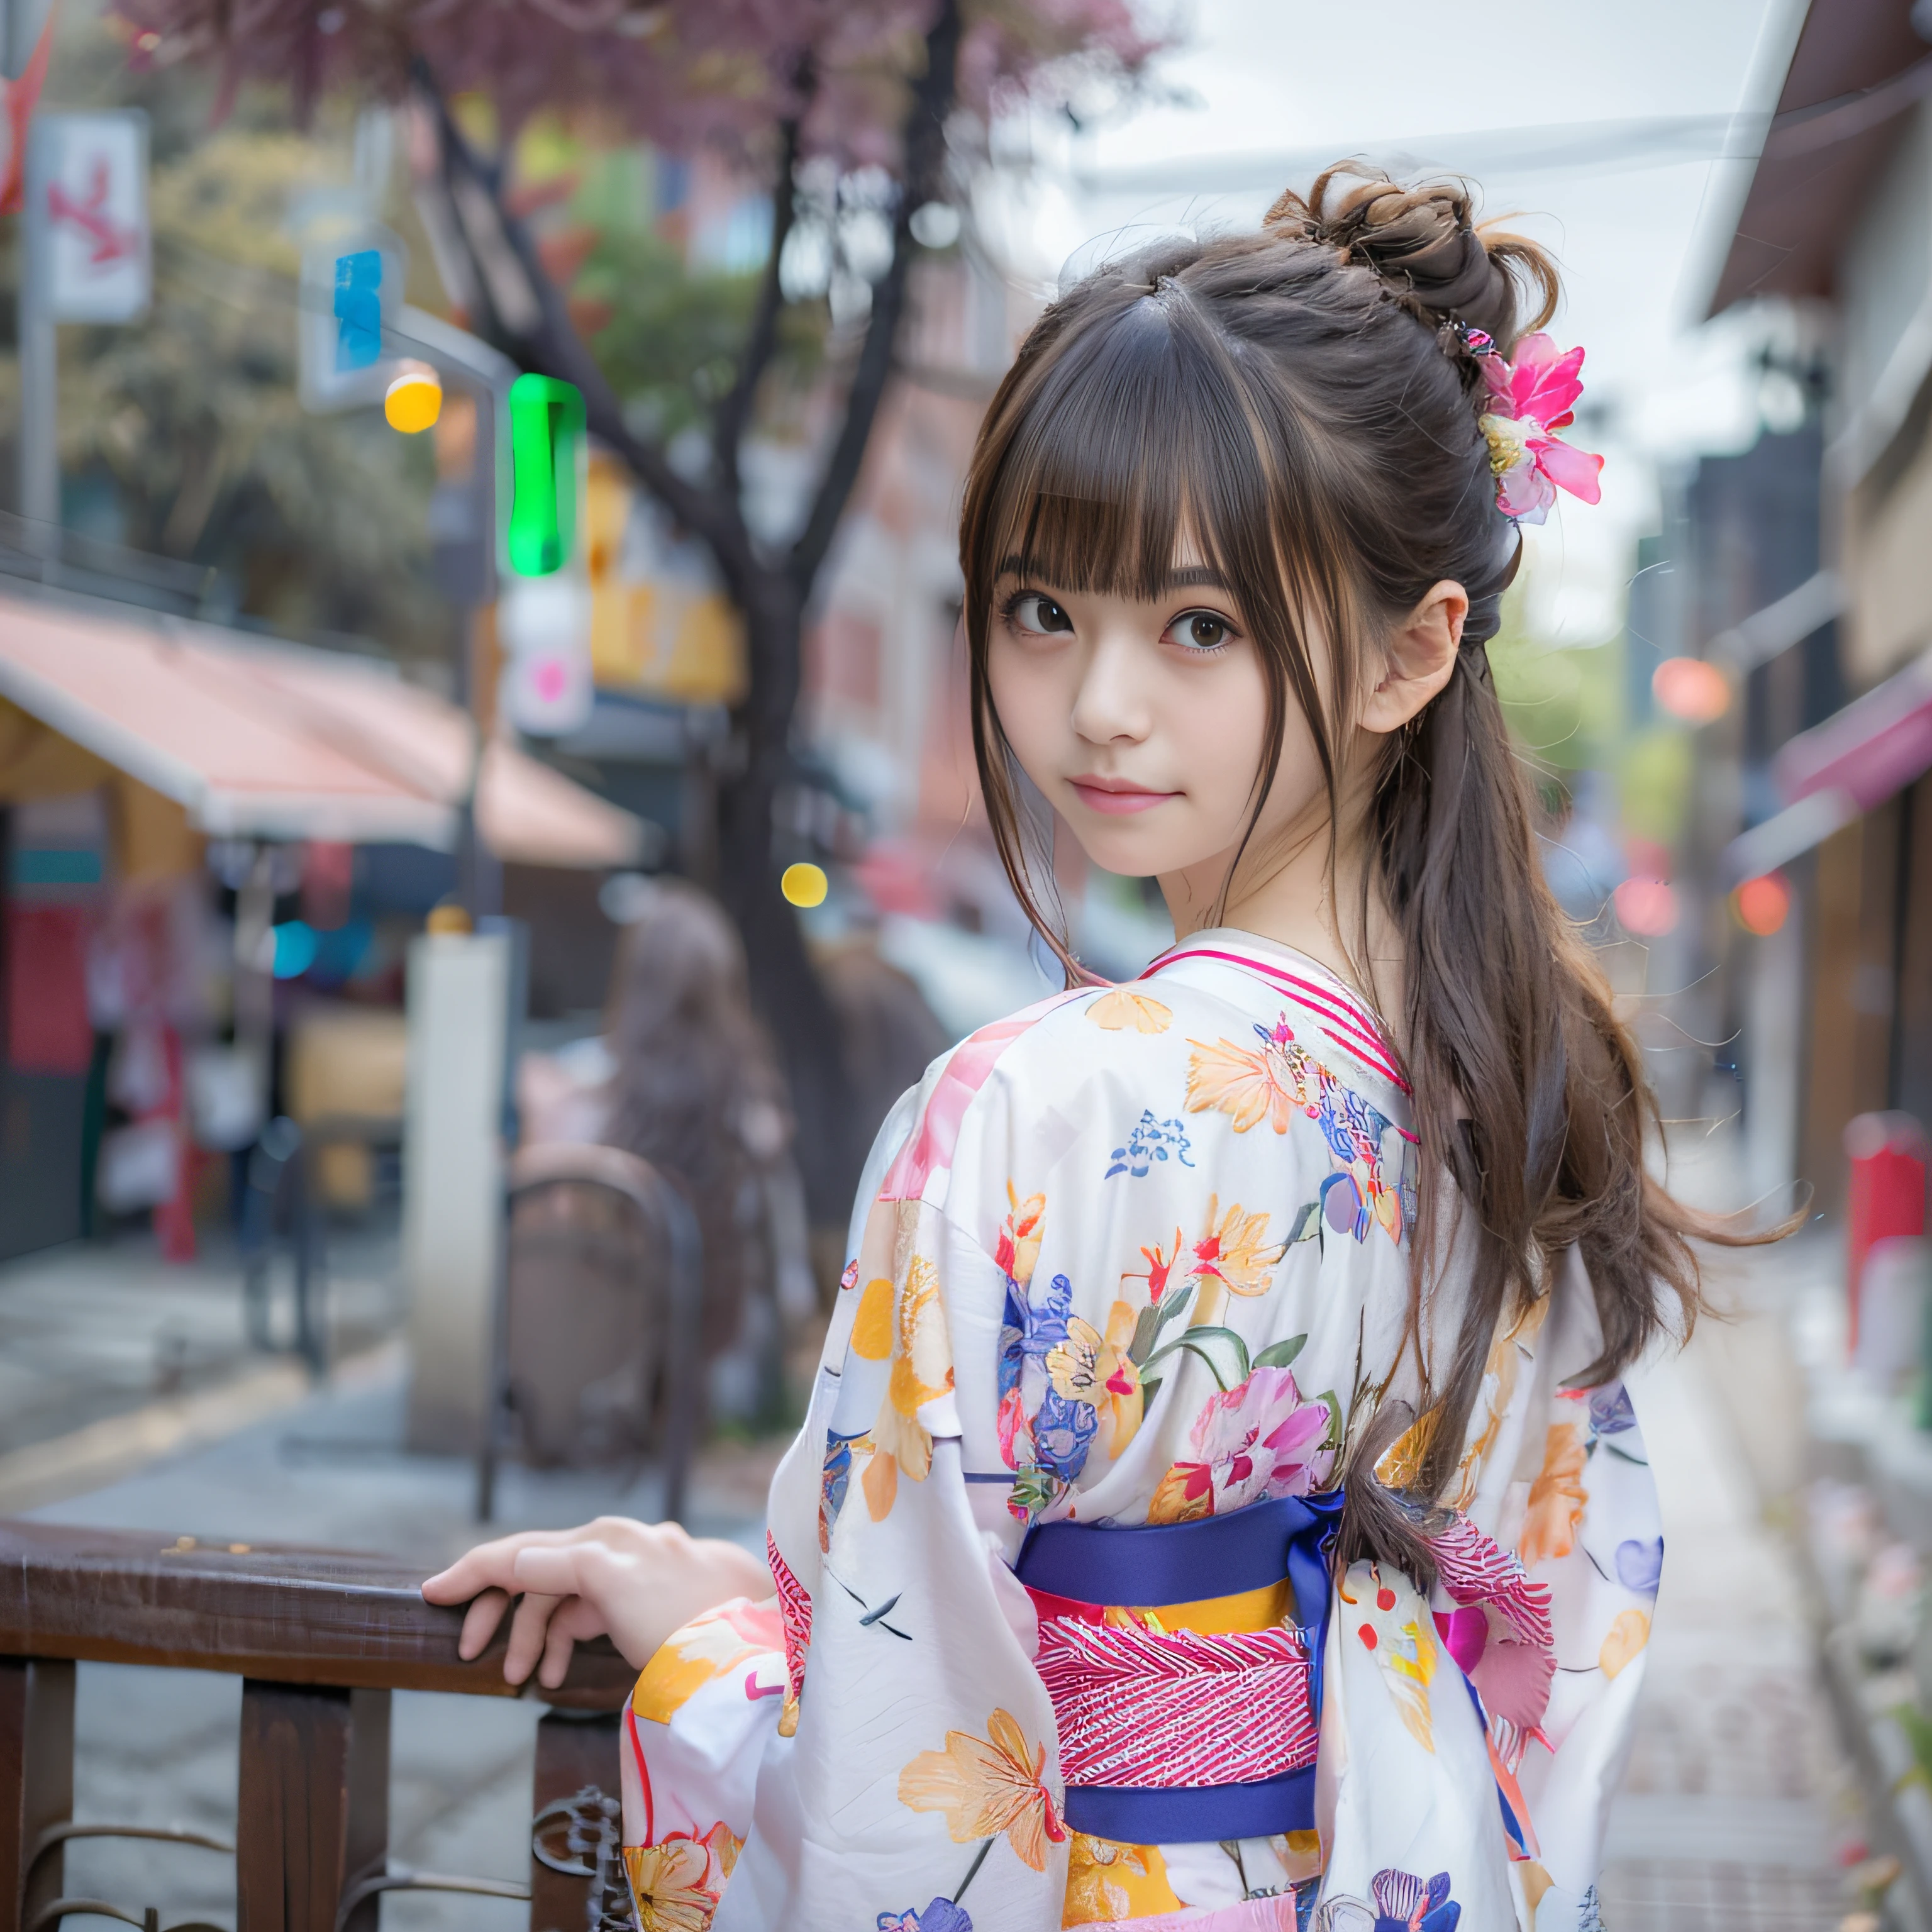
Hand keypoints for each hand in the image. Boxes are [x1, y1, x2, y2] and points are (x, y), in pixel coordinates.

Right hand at [421, 1515, 771, 1690]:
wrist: (753, 1644)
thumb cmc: (683, 1614)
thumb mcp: (612, 1583)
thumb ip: (558, 1564)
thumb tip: (513, 1560)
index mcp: (603, 1539)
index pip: (523, 1550)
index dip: (474, 1571)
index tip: (431, 1593)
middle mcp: (615, 1547)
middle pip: (537, 1575)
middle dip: (501, 1615)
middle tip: (468, 1656)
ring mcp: (630, 1576)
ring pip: (559, 1602)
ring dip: (532, 1638)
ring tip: (521, 1680)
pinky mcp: (644, 1605)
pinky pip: (587, 1618)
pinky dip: (564, 1643)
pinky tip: (555, 1675)